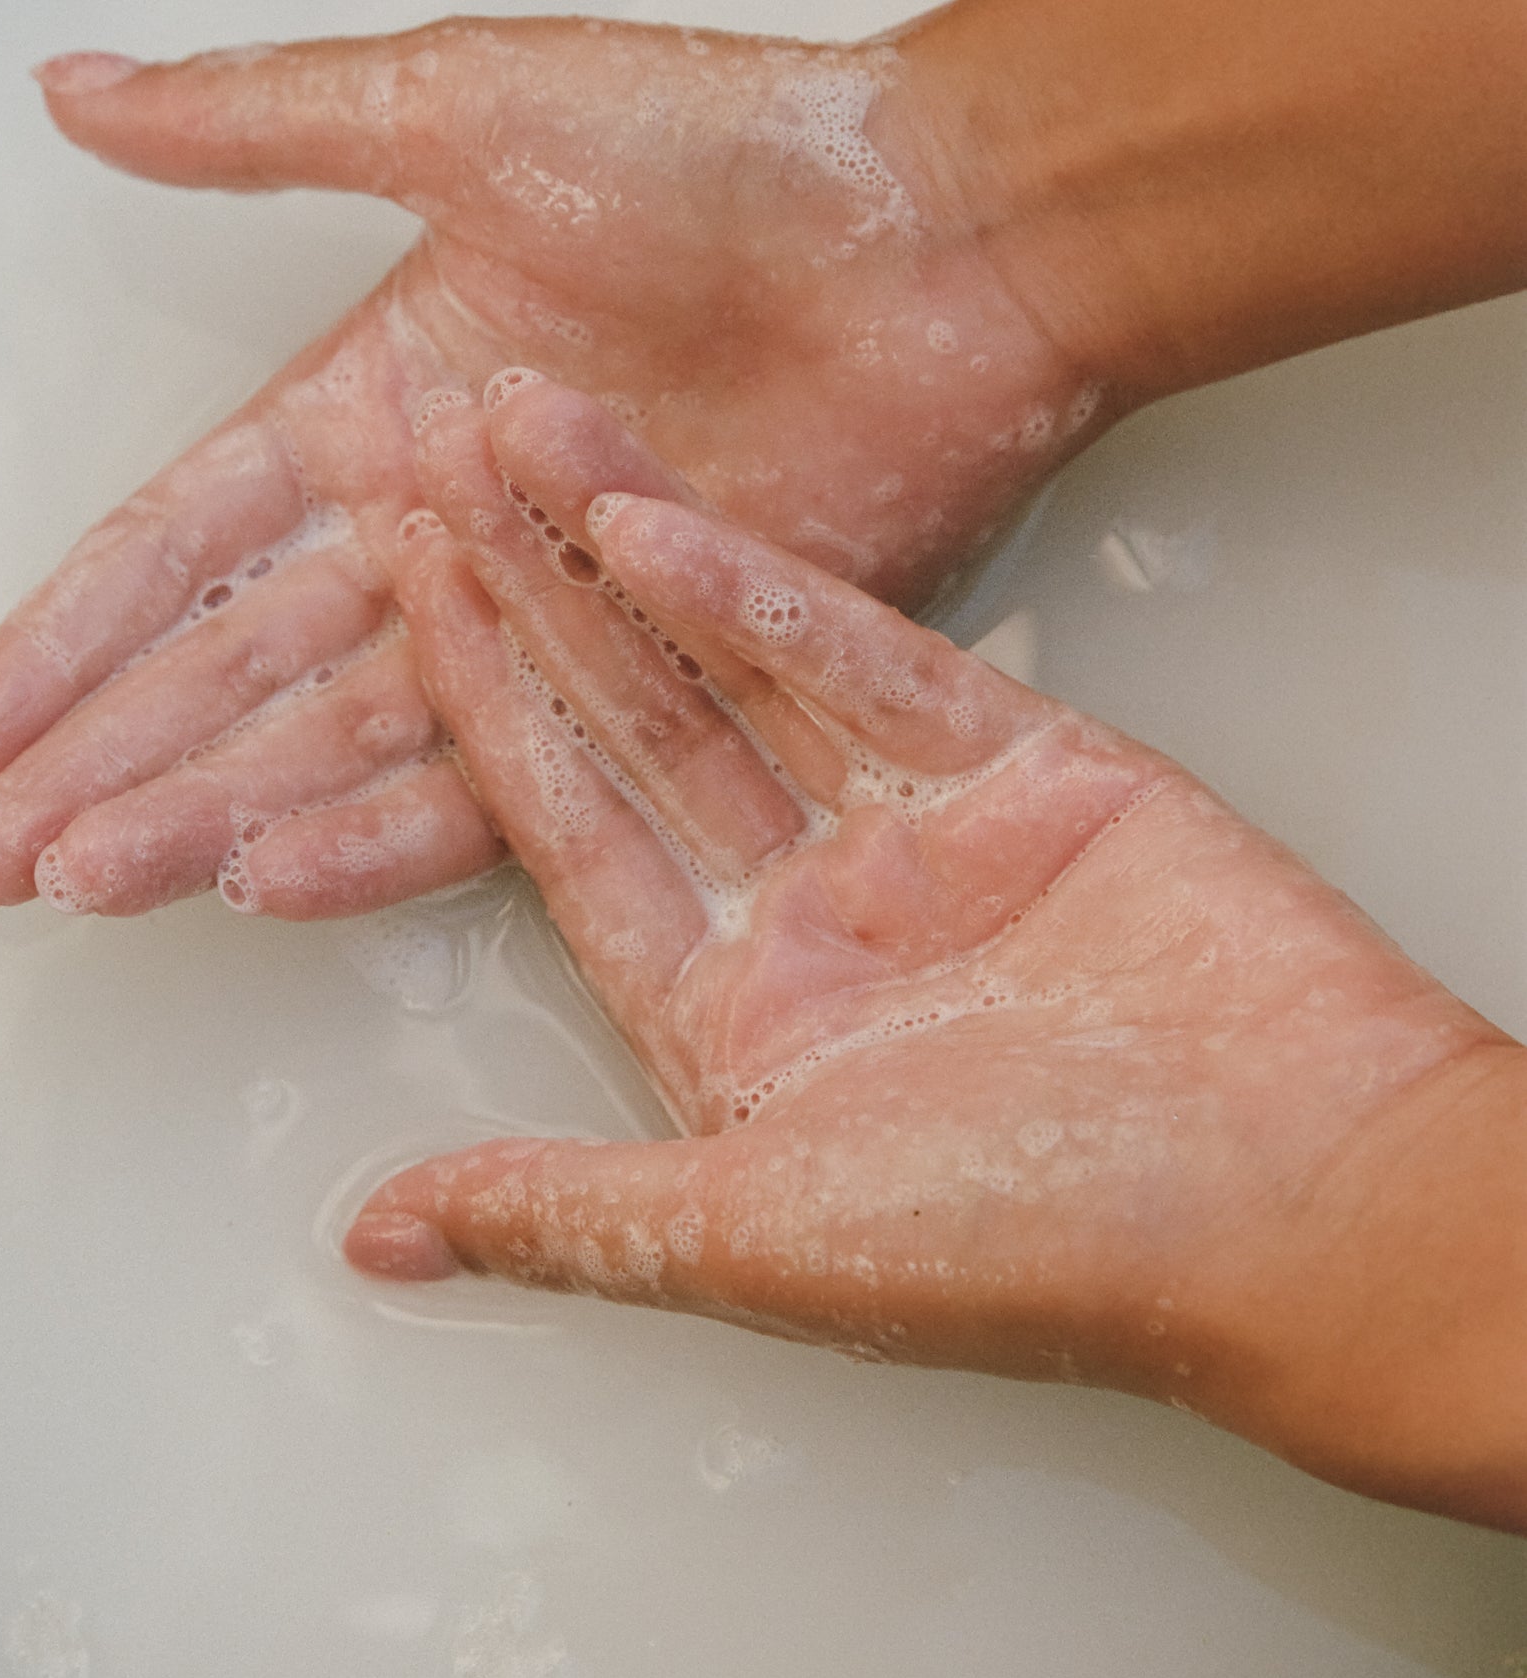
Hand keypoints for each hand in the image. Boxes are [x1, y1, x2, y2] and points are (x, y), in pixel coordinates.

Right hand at [0, 21, 1098, 917]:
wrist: (949, 234)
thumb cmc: (729, 149)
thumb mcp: (456, 103)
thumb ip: (255, 126)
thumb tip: (67, 84)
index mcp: (376, 400)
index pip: (176, 547)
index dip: (58, 645)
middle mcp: (441, 527)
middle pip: (228, 669)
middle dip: (98, 764)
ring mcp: (542, 614)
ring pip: (330, 738)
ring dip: (200, 811)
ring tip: (76, 881)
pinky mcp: (647, 676)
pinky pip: (491, 770)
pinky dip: (372, 827)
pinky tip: (256, 875)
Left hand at [339, 375, 1526, 1532]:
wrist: (1299, 1200)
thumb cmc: (1045, 1253)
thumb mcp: (757, 1238)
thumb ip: (564, 1210)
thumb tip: (378, 1238)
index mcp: (737, 1015)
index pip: (567, 838)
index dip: (472, 713)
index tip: (385, 596)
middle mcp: (814, 911)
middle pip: (633, 725)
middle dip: (521, 595)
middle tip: (416, 456)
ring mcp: (918, 828)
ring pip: (734, 663)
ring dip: (617, 552)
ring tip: (515, 424)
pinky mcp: (1030, 760)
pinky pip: (870, 660)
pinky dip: (764, 593)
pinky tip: (658, 516)